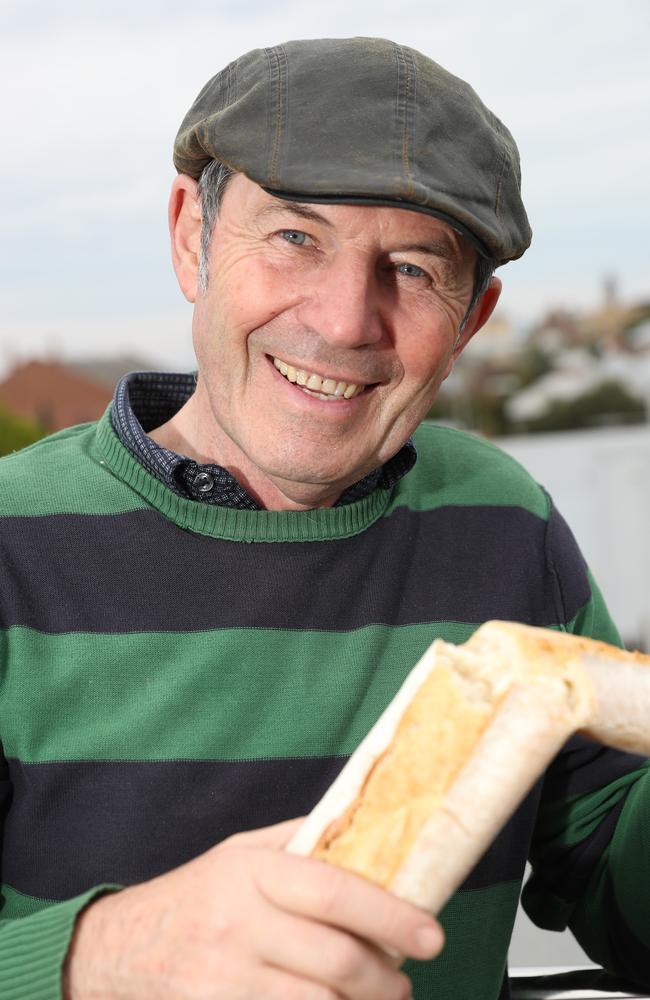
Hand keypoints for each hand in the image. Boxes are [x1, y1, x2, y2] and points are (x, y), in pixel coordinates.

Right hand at [62, 817, 442, 998]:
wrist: (118, 950)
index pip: (333, 892)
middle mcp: (237, 924)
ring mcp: (225, 980)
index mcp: (250, 872)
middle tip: (403, 979)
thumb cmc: (194, 895)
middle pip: (335, 959)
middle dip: (386, 977)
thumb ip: (300, 842)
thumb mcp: (240, 852)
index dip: (390, 914)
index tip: (430, 933)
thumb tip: (368, 830)